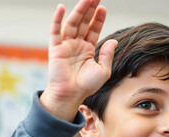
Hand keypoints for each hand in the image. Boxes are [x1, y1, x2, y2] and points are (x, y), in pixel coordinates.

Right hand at [41, 0, 116, 120]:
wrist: (71, 95)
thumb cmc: (86, 86)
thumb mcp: (103, 71)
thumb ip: (107, 55)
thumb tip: (113, 41)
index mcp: (87, 49)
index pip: (93, 29)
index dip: (98, 19)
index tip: (103, 8)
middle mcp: (76, 45)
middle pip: (83, 22)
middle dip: (89, 9)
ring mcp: (65, 45)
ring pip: (72, 23)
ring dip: (78, 10)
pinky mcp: (55, 48)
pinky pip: (55, 31)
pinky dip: (57, 19)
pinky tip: (61, 8)